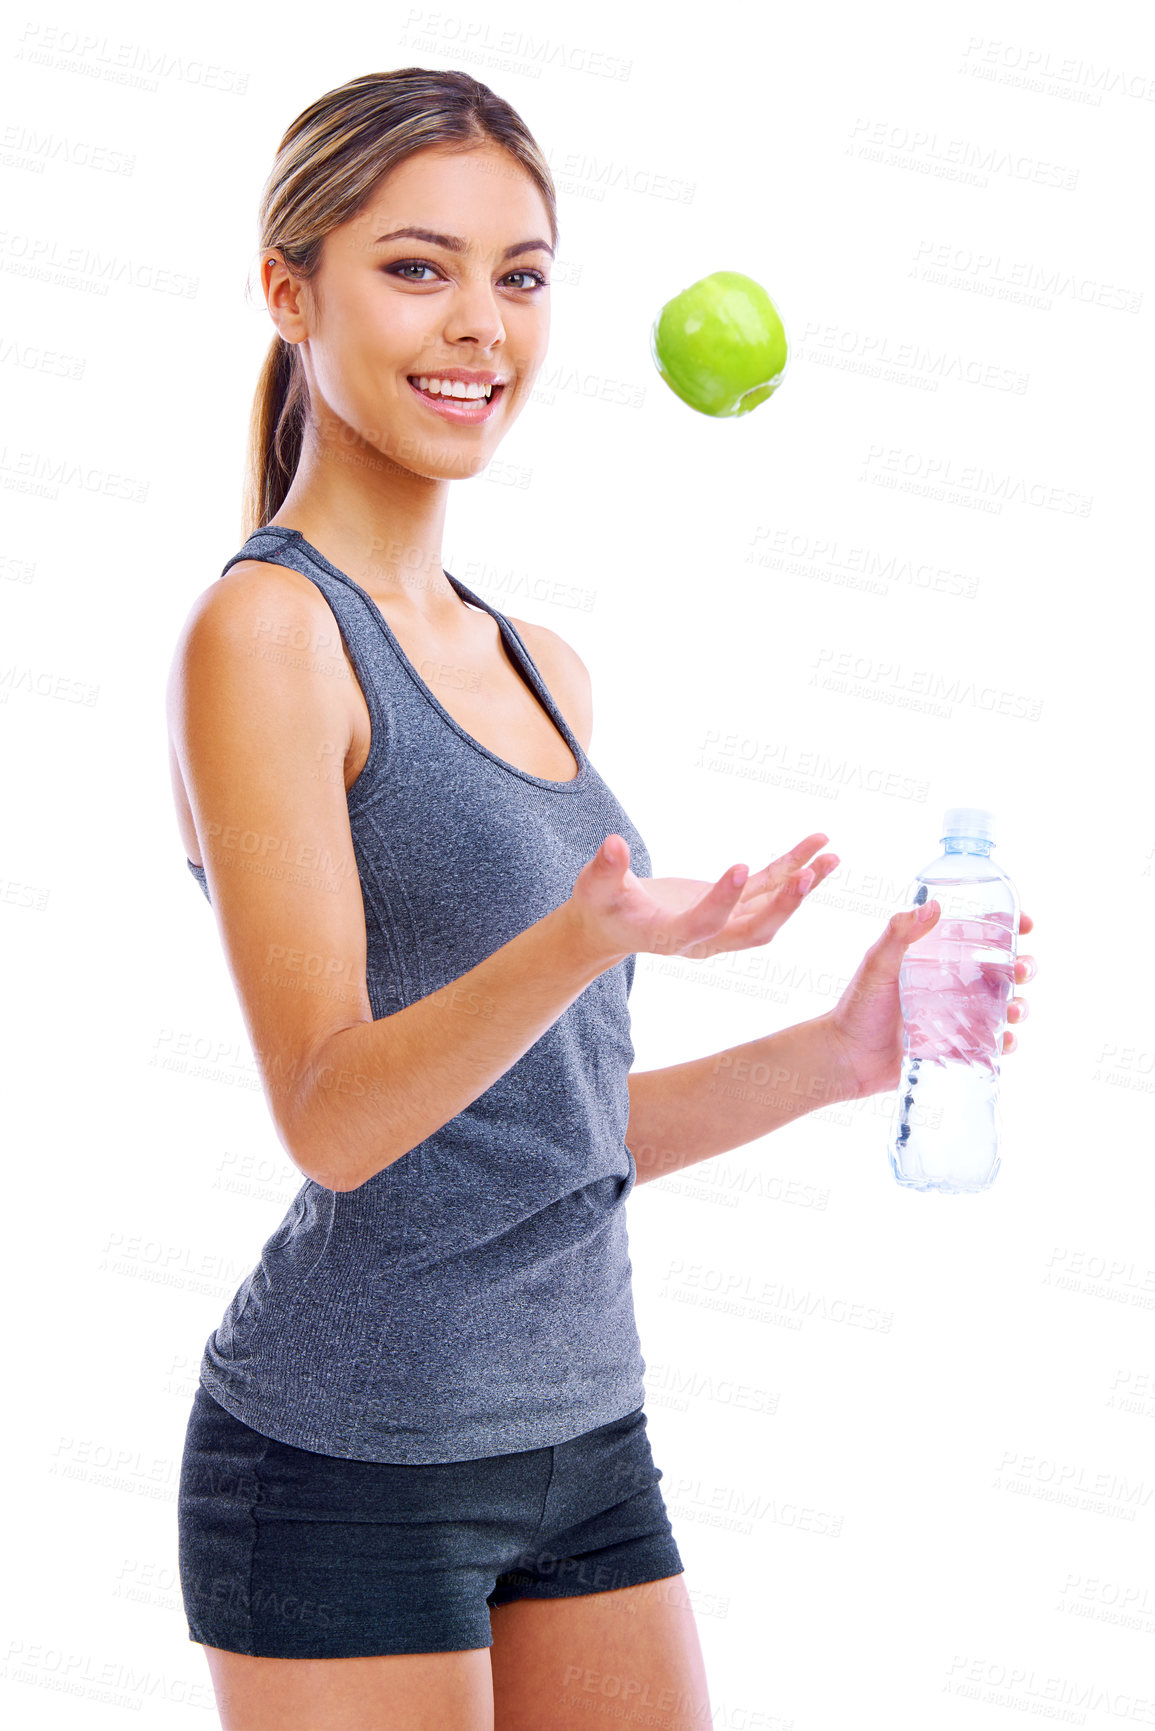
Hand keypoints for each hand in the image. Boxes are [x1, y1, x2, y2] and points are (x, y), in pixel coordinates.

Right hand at [567, 832, 839, 964]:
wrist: (613, 925)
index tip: (743, 866)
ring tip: (832, 856)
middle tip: (808, 876)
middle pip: (754, 930)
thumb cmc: (601, 906)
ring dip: (802, 884)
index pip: (706, 923)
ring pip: (771, 909)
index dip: (724, 899)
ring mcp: (724, 922)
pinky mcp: (733, 903)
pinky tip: (818, 845)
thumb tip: (613, 845)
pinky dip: (793, 867)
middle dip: (784, 906)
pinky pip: (769, 887)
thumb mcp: (595, 888)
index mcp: (673, 936)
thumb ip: (605, 869)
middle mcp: (707, 937)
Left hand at [827, 901, 1037, 1099]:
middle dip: (1024, 966)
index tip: (1026, 924)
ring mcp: (960, 1017)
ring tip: (1015, 1009)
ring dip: (1020, 1005)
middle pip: (1004, 970)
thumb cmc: (857, 1006)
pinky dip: (1006, 1042)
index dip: (1010, 927)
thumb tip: (933, 905)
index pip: (982, 936)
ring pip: (1006, 1007)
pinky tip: (1005, 1040)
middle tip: (1022, 969)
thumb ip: (899, 934)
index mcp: (939, 958)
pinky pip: (993, 1044)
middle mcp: (955, 985)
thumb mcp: (877, 964)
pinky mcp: (959, 1047)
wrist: (845, 1057)